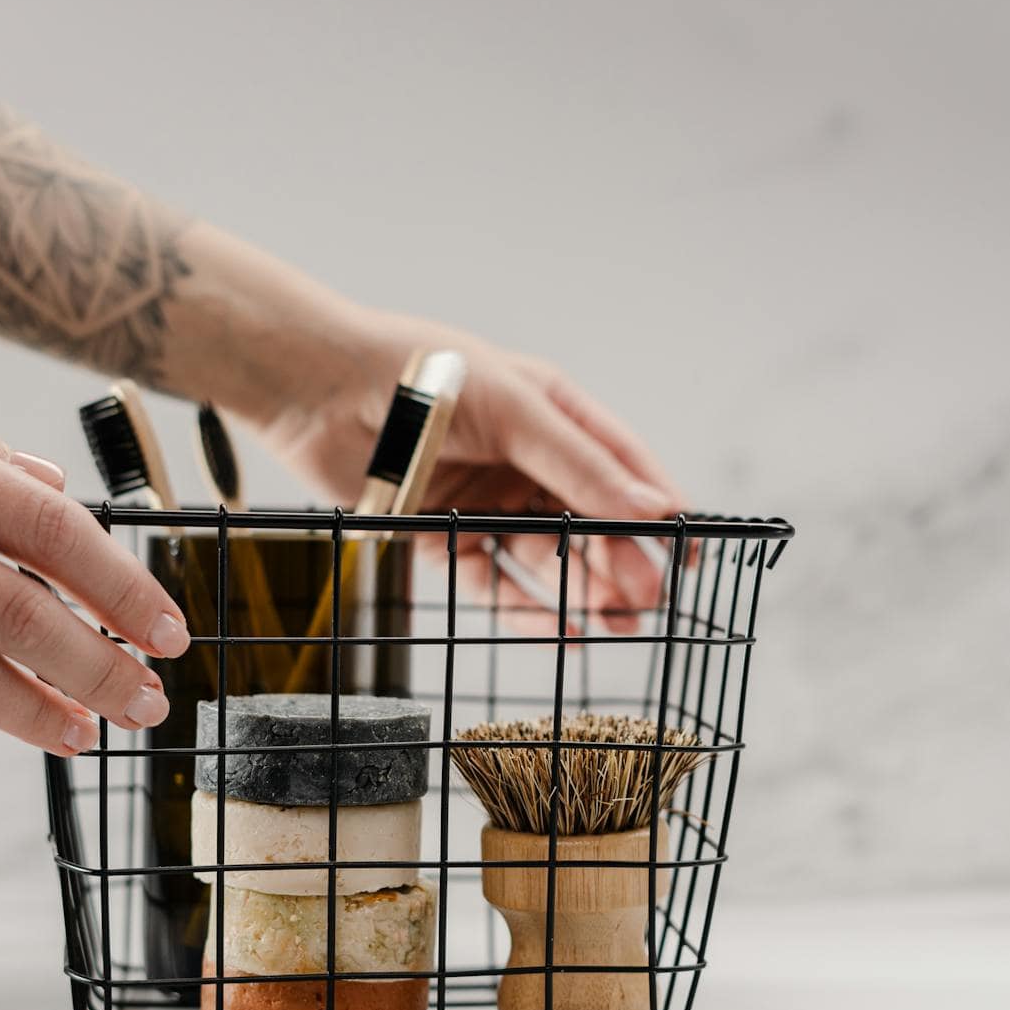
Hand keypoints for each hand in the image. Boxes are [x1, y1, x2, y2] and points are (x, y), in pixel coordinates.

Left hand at [248, 309, 688, 631]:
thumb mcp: (516, 410)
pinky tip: (558, 634)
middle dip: (620, 563)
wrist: (317, 388)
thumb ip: (580, 465)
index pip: (621, 468)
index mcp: (550, 414)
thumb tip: (653, 508)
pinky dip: (525, 612)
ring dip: (581, 592)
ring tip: (611, 625)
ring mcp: (483, 501)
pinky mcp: (439, 537)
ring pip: (547, 560)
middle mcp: (522, 460)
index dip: (659, 510)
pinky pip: (493, 584)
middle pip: (587, 523)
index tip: (692, 552)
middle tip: (645, 603)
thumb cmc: (420, 375)